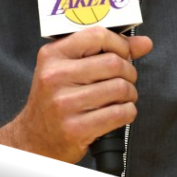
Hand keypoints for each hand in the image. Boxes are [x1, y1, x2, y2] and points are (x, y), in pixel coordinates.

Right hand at [0, 26, 152, 162]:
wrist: (33, 140)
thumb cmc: (53, 102)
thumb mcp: (68, 69)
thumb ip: (104, 51)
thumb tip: (144, 42)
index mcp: (52, 56)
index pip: (97, 36)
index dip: (120, 44)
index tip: (124, 53)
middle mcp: (55, 77)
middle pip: (113, 63)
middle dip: (129, 72)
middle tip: (125, 80)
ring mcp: (64, 103)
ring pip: (120, 88)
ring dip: (130, 94)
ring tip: (122, 98)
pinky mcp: (76, 128)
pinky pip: (119, 113)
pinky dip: (128, 112)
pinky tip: (119, 112)